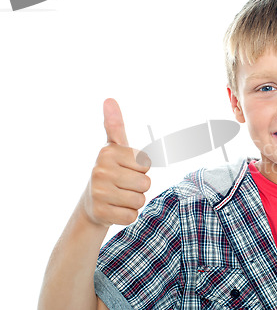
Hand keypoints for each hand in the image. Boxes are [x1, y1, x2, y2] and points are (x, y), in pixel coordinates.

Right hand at [81, 98, 150, 227]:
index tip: (127, 169)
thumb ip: (115, 125)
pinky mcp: (101, 213)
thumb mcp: (114, 147)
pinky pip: (132, 216)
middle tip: (123, 185)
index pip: (146, 164)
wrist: (92, 203)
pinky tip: (115, 208)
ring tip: (120, 197)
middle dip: (139, 187)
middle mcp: (100, 170)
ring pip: (140, 200)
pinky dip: (128, 215)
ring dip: (134, 201)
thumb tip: (109, 99)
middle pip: (146, 183)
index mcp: (108, 152)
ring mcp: (99, 192)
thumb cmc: (110, 170)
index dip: (141, 169)